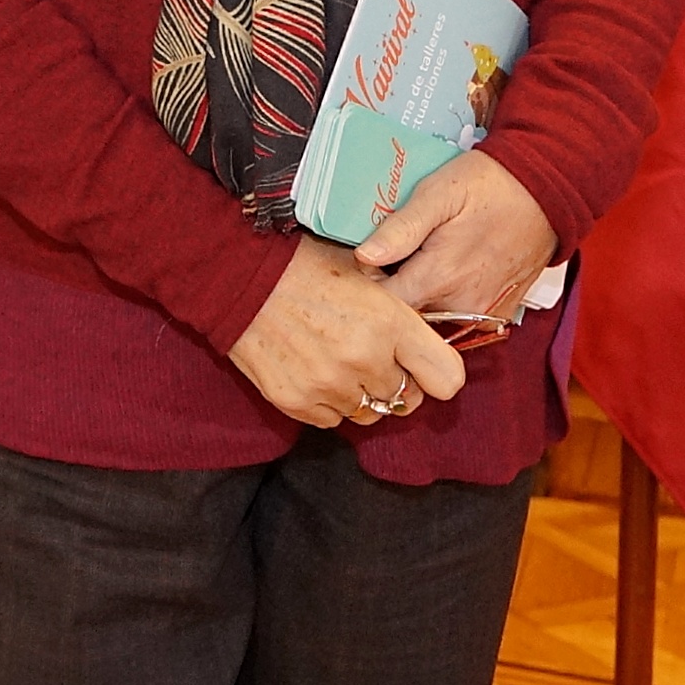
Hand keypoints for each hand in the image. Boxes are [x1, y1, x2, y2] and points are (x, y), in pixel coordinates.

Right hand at [225, 235, 468, 427]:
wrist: (237, 275)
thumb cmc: (302, 265)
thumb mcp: (364, 271)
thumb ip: (399, 311)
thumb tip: (424, 337)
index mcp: (389, 322)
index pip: (448, 379)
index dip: (437, 372)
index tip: (422, 363)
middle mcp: (365, 360)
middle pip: (407, 399)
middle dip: (396, 380)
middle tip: (372, 356)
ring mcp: (329, 386)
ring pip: (370, 412)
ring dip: (362, 393)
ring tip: (338, 360)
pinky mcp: (297, 401)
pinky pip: (332, 419)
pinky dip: (328, 401)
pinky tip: (313, 369)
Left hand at [354, 148, 554, 323]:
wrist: (548, 190)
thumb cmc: (490, 185)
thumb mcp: (437, 194)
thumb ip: (400, 229)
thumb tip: (364, 256)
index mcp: (439, 277)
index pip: (385, 303)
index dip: (369, 282)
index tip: (368, 260)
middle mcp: (462, 303)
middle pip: (408, 312)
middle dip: (394, 288)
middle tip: (394, 253)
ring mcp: (484, 310)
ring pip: (434, 315)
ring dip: (422, 293)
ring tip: (424, 256)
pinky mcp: (500, 310)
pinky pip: (462, 315)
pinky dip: (450, 298)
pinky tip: (451, 267)